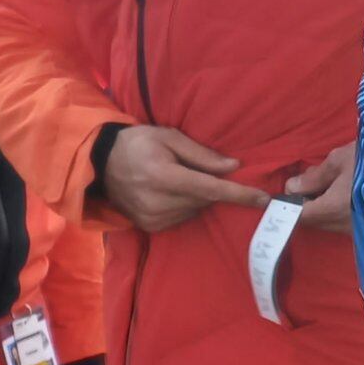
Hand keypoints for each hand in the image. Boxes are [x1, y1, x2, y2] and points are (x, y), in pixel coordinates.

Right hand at [100, 125, 266, 232]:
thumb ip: (202, 155)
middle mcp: (156, 202)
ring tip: (178, 178)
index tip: (264, 199)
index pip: (210, 189)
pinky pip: (182, 218)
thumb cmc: (139, 143)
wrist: (100, 162)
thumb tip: (233, 167)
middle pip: (204, 200)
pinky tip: (171, 193)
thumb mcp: (169, 137)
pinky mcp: (148, 227)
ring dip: (197, 197)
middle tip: (199, 170)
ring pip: (195, 210)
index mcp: (162, 176)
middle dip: (213, 187)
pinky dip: (184, 206)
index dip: (239, 194)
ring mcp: (151, 218)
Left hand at [283, 142, 357, 232]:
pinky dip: (335, 208)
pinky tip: (344, 190)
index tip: (270, 195)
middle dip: (304, 201)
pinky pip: (342, 221)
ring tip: (331, 181)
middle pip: (312, 219)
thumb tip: (292, 187)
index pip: (297, 214)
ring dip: (320, 204)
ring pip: (327, 221)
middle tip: (310, 178)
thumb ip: (313, 177)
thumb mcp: (340, 161)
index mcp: (332, 209)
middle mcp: (342, 225)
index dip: (282, 205)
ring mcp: (356, 230)